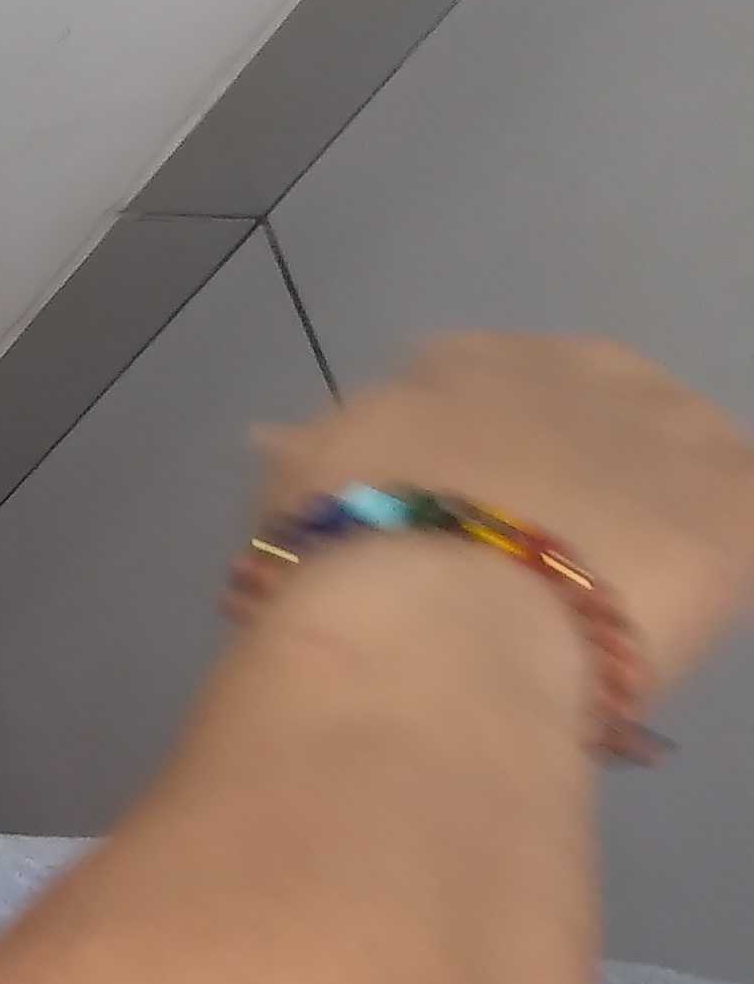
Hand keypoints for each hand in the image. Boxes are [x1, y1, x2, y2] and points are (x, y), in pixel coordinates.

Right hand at [259, 334, 753, 692]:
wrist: (440, 619)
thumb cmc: (345, 562)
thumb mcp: (295, 497)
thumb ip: (308, 459)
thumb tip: (276, 438)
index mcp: (462, 364)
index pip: (473, 374)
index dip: (464, 445)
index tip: (442, 509)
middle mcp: (574, 369)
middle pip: (585, 404)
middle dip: (569, 466)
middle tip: (536, 556)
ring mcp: (665, 430)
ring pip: (675, 453)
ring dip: (652, 505)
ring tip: (613, 590)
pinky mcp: (736, 502)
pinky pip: (745, 512)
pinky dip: (724, 548)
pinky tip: (688, 605)